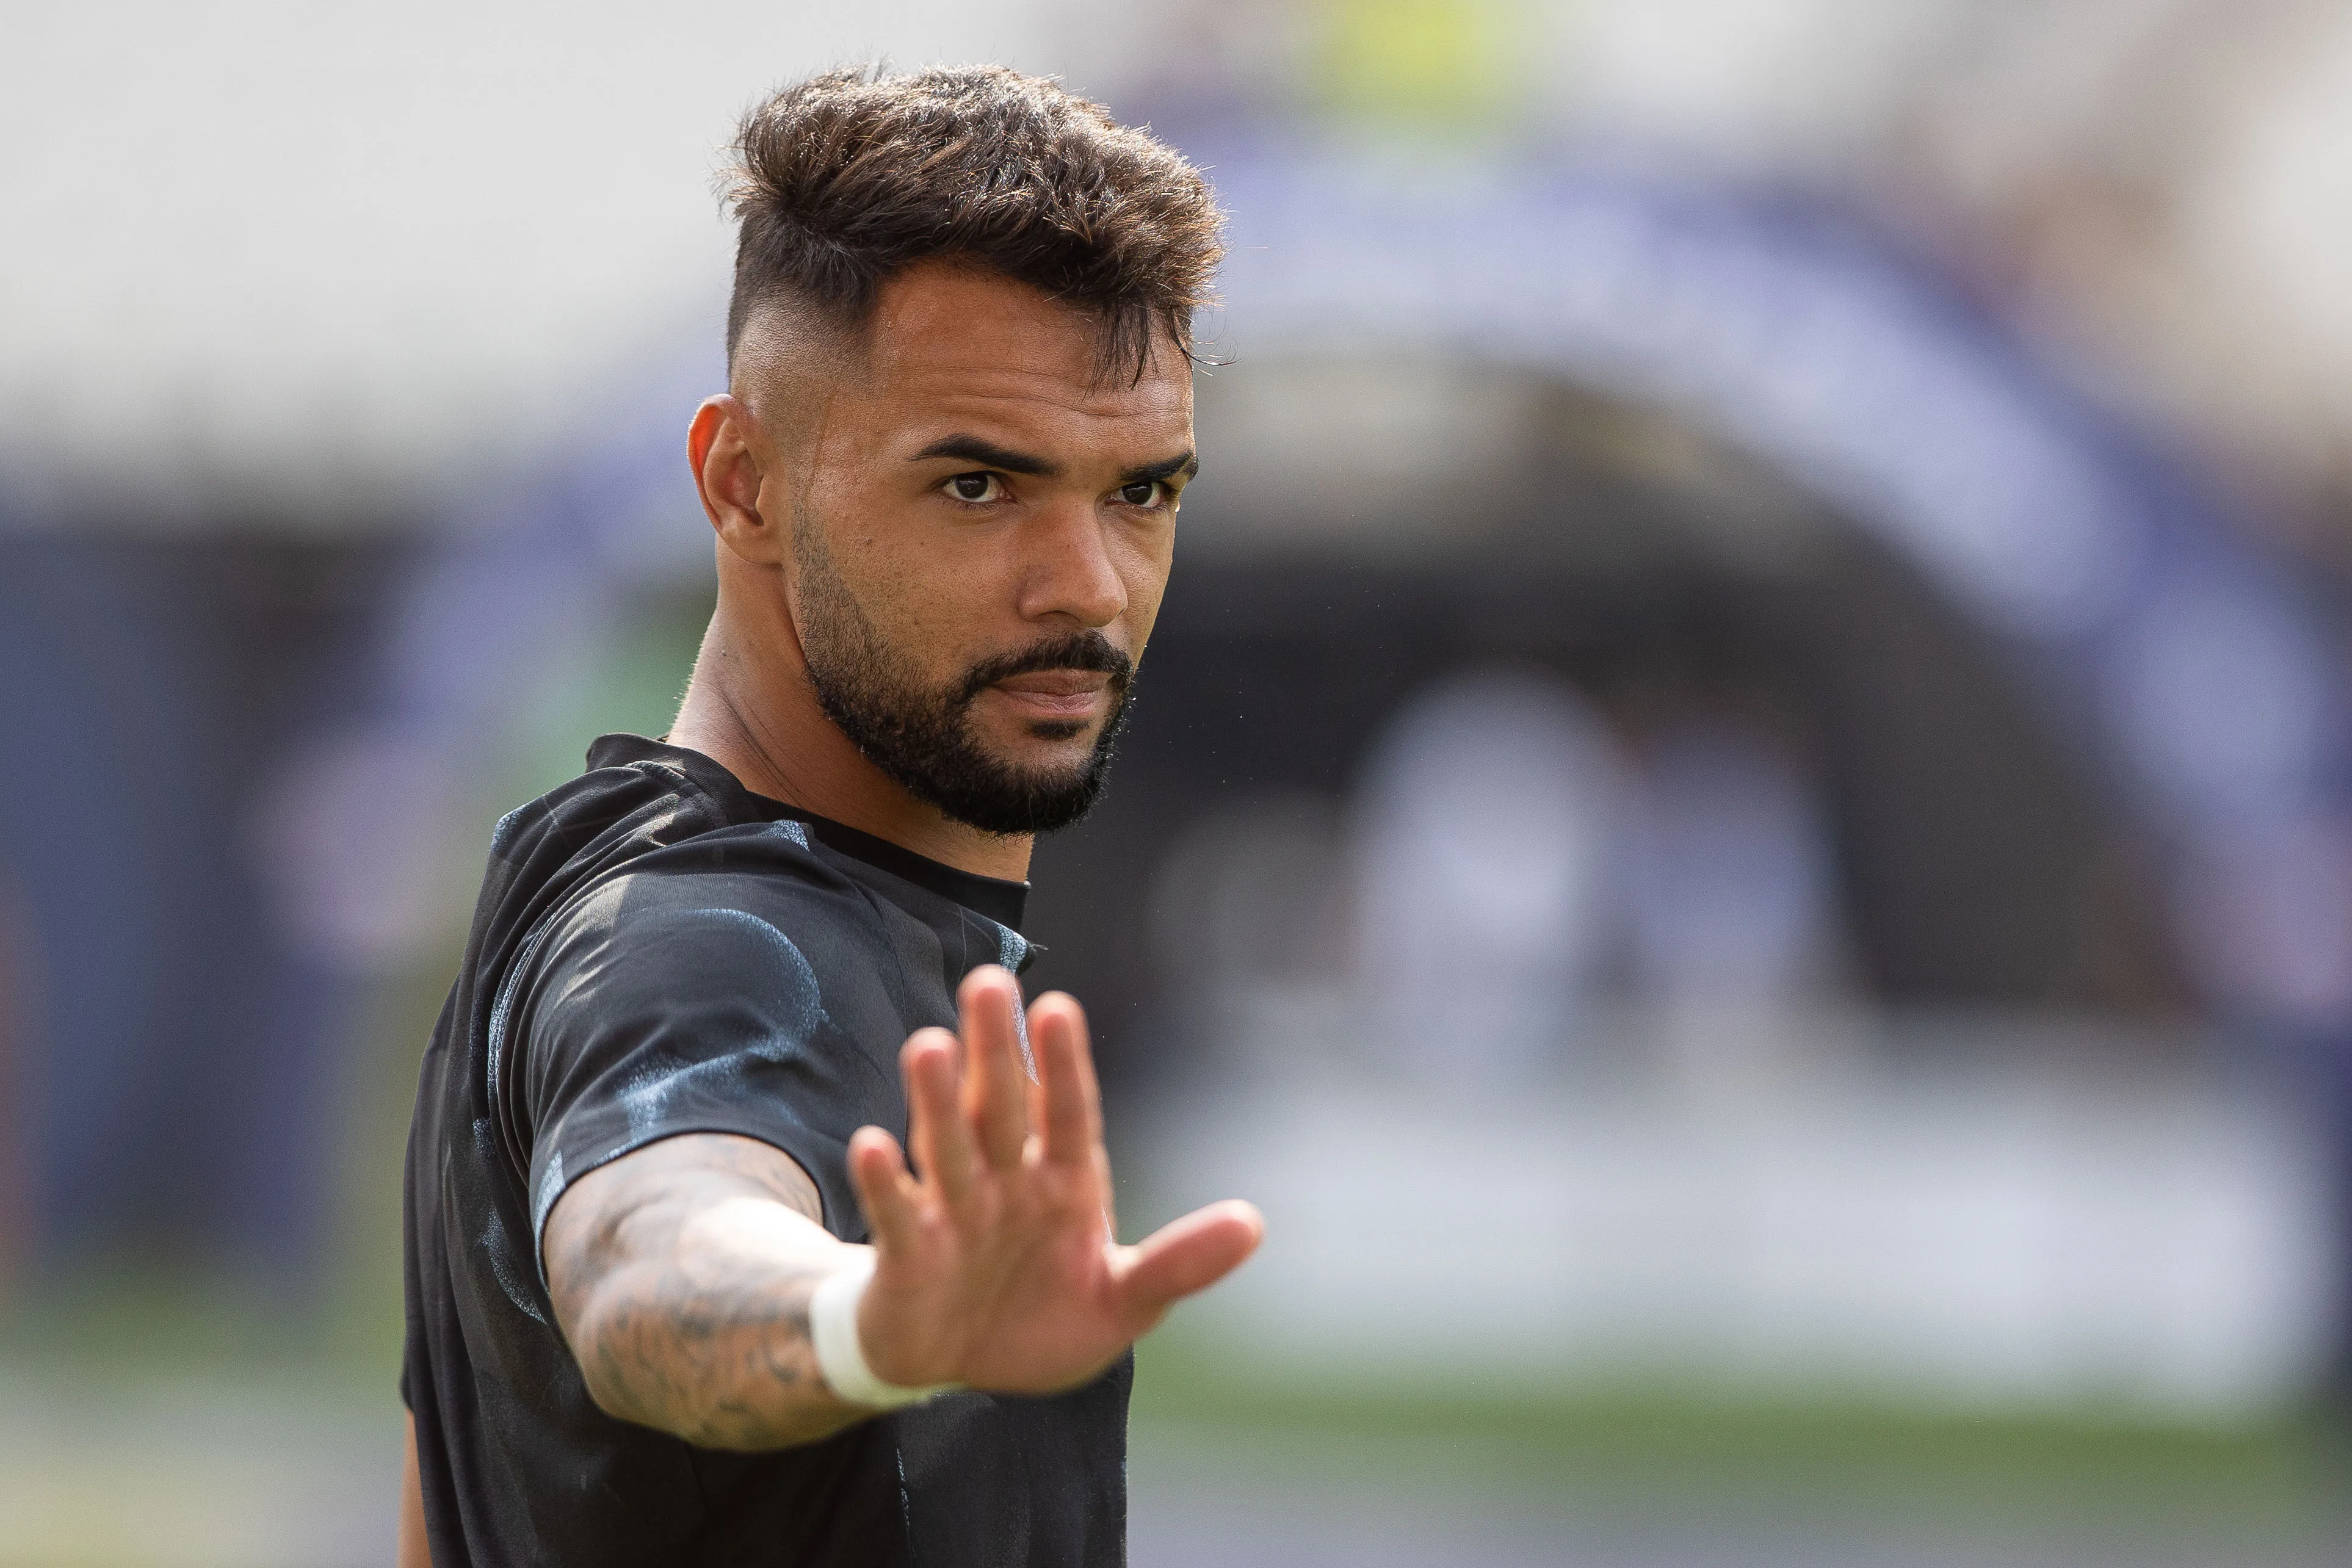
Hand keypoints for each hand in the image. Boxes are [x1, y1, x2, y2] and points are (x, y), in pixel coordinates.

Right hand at [847, 966, 1261, 1393]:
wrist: (960, 1364)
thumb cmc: (1045, 1317)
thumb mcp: (1124, 1301)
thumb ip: (1179, 1264)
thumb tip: (1254, 1225)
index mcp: (1064, 1179)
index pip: (1069, 1111)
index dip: (1063, 1065)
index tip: (1057, 1007)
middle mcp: (1006, 1179)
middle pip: (1001, 1106)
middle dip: (995, 1049)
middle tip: (987, 982)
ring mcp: (953, 1211)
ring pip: (945, 1144)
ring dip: (936, 1098)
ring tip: (928, 1044)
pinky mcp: (907, 1254)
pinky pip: (895, 1214)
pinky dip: (883, 1183)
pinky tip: (872, 1145)